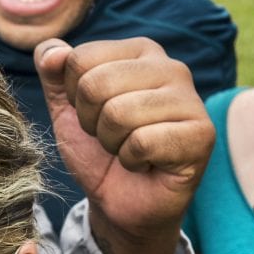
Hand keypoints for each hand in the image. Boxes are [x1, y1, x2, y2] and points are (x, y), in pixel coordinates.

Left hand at [36, 38, 213, 253]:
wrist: (122, 202)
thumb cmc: (99, 151)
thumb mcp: (65, 109)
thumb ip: (54, 73)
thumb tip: (51, 52)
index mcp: (141, 51)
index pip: (80, 59)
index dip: (74, 98)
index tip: (95, 116)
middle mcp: (171, 67)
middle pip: (96, 84)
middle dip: (91, 122)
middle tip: (112, 137)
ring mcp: (191, 99)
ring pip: (118, 113)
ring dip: (111, 143)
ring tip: (128, 149)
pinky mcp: (201, 134)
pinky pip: (142, 142)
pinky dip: (132, 160)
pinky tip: (146, 163)